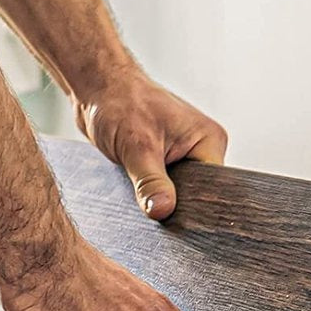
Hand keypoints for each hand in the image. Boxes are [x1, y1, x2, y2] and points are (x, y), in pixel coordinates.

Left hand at [75, 68, 227, 219]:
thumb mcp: (137, 147)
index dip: (196, 207)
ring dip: (157, 197)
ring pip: (175, 193)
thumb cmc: (119, 103)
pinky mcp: (161, 160)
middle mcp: (199, 148)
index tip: (177, 221)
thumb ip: (151, 182)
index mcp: (209, 140)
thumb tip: (163, 211)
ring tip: (139, 195)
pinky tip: (133, 192)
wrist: (96, 89)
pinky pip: (160, 186)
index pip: (215, 189)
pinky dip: (147, 191)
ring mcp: (181, 155)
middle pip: (196, 194)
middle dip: (174, 203)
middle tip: (153, 211)